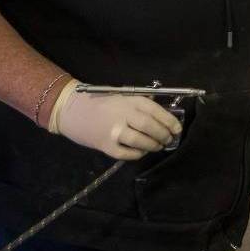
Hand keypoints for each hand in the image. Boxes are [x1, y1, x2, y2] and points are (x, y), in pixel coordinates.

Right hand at [48, 80, 182, 159]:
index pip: (156, 111)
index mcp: (130, 100)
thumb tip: (164, 117)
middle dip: (163, 135)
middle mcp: (123, 114)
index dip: (170, 121)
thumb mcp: (123, 96)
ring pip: (141, 141)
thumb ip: (141, 105)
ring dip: (153, 145)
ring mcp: (114, 131)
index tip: (177, 129)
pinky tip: (141, 151)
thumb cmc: (101, 103)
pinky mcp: (106, 145)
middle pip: (150, 127)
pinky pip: (127, 153)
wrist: (72, 110)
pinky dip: (138, 154)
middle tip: (168, 139)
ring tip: (158, 146)